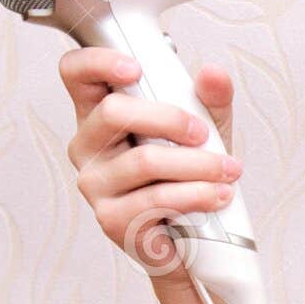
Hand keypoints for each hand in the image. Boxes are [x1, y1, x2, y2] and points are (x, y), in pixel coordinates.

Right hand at [61, 47, 241, 282]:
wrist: (195, 240)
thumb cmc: (189, 177)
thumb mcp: (206, 131)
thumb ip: (210, 100)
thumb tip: (214, 74)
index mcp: (100, 115)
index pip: (75, 74)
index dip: (97, 62)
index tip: (135, 68)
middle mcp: (88, 147)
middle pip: (113, 112)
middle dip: (170, 119)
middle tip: (205, 134)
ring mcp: (94, 184)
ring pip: (144, 160)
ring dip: (198, 164)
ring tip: (229, 170)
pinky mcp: (111, 219)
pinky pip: (156, 199)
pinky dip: (196, 195)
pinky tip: (219, 195)